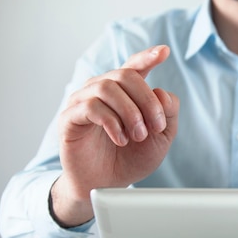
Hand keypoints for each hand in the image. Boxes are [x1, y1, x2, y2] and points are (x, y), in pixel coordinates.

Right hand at [51, 45, 179, 225]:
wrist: (107, 185)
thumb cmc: (130, 159)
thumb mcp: (161, 138)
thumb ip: (168, 113)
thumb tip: (161, 92)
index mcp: (125, 92)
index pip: (135, 66)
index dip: (148, 57)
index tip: (164, 52)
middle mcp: (102, 90)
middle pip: (126, 75)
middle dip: (146, 100)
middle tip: (155, 127)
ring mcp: (83, 101)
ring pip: (107, 87)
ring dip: (130, 112)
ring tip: (137, 136)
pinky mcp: (69, 118)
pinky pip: (90, 106)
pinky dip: (111, 122)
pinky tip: (120, 139)